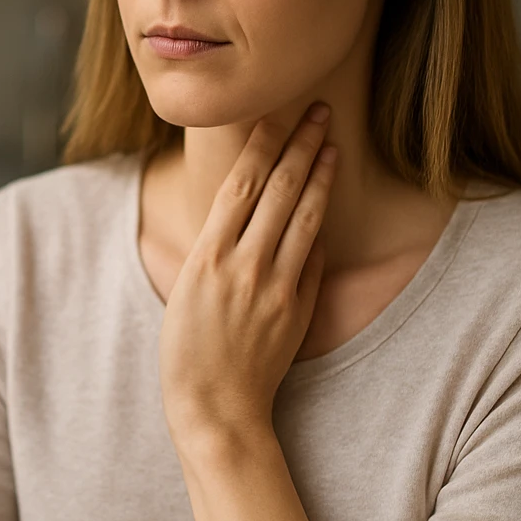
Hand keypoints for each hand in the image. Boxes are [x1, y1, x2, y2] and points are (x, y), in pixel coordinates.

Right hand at [158, 104, 337, 445]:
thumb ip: (219, 249)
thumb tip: (255, 213)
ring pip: (304, 217)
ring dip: (320, 175)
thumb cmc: (188, 352)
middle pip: (279, 190)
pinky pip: (314, 258)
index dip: (262, 145)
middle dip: (301, 145)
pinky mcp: (297, 309)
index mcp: (208, 256)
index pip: (241, 185)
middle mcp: (243, 265)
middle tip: (319, 111)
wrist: (215, 409)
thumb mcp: (187, 289)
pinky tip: (326, 200)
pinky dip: (320, 227)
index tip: (277, 114)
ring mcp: (274, 287)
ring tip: (332, 144)